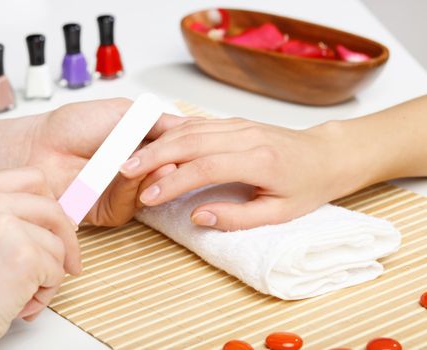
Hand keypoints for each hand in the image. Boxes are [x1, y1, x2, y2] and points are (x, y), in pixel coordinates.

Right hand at [0, 168, 79, 348]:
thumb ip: (9, 213)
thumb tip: (60, 216)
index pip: (34, 179)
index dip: (53, 203)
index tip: (61, 223)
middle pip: (52, 208)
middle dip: (67, 237)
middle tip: (68, 261)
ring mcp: (5, 226)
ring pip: (58, 244)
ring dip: (50, 273)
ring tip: (23, 290)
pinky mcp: (24, 256)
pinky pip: (57, 270)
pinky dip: (47, 290)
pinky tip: (22, 300)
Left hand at [25, 98, 185, 225]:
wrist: (38, 146)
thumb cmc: (72, 126)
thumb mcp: (122, 111)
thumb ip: (156, 120)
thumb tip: (190, 126)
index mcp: (144, 146)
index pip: (176, 151)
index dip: (186, 148)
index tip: (195, 139)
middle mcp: (138, 171)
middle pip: (170, 174)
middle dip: (177, 165)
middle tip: (179, 155)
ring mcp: (126, 192)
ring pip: (155, 191)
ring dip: (156, 177)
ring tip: (157, 162)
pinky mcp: (112, 211)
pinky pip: (131, 204)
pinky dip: (132, 188)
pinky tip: (127, 172)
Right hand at [121, 118, 363, 230]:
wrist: (325, 155)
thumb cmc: (306, 186)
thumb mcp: (280, 214)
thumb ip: (238, 218)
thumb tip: (198, 216)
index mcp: (260, 160)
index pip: (206, 167)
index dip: (174, 182)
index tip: (149, 197)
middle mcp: (246, 136)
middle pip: (190, 140)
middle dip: (154, 156)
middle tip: (126, 171)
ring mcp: (238, 125)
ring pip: (189, 128)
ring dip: (157, 142)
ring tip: (131, 159)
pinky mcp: (233, 122)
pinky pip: (196, 123)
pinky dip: (171, 131)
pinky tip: (153, 142)